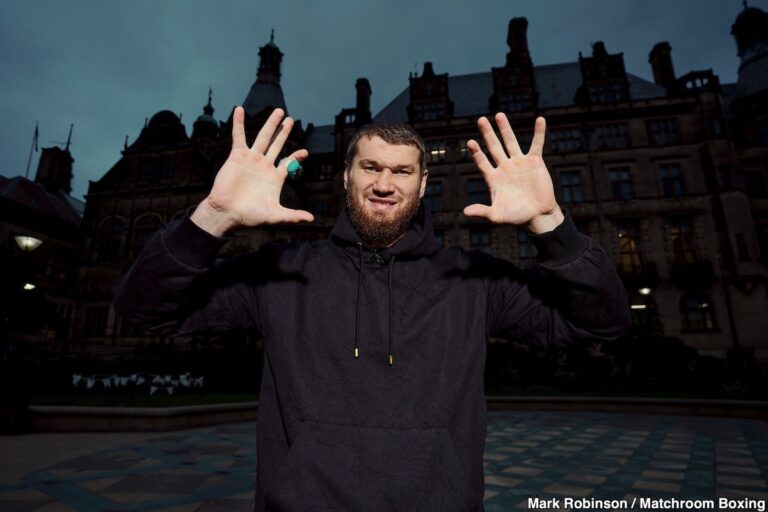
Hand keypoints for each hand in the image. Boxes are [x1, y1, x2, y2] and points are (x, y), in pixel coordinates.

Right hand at [191, 106, 313, 235]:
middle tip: (291, 119)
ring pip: (263, 137)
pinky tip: (240, 110)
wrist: (228, 212)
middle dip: (284, 132)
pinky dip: (239, 123)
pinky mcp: (237, 156)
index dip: (296, 157)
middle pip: (277, 144)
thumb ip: (293, 216)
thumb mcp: (275, 216)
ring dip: (270, 124)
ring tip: (278, 111)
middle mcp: (264, 166)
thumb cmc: (250, 216)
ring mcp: (251, 159)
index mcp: (275, 177)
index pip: (288, 163)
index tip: (305, 152)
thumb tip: (312, 220)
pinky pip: (239, 137)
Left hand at [463, 113, 563, 233]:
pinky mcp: (535, 162)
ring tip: (499, 115)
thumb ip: (482, 212)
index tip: (470, 142)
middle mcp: (504, 167)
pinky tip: (540, 120)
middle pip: (494, 146)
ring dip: (505, 128)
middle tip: (480, 120)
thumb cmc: (516, 217)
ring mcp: (519, 163)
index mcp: (493, 178)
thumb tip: (465, 212)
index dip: (476, 153)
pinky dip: (538, 132)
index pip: (482, 161)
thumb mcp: (496, 215)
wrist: (538, 216)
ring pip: (511, 142)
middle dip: (487, 134)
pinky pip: (537, 144)